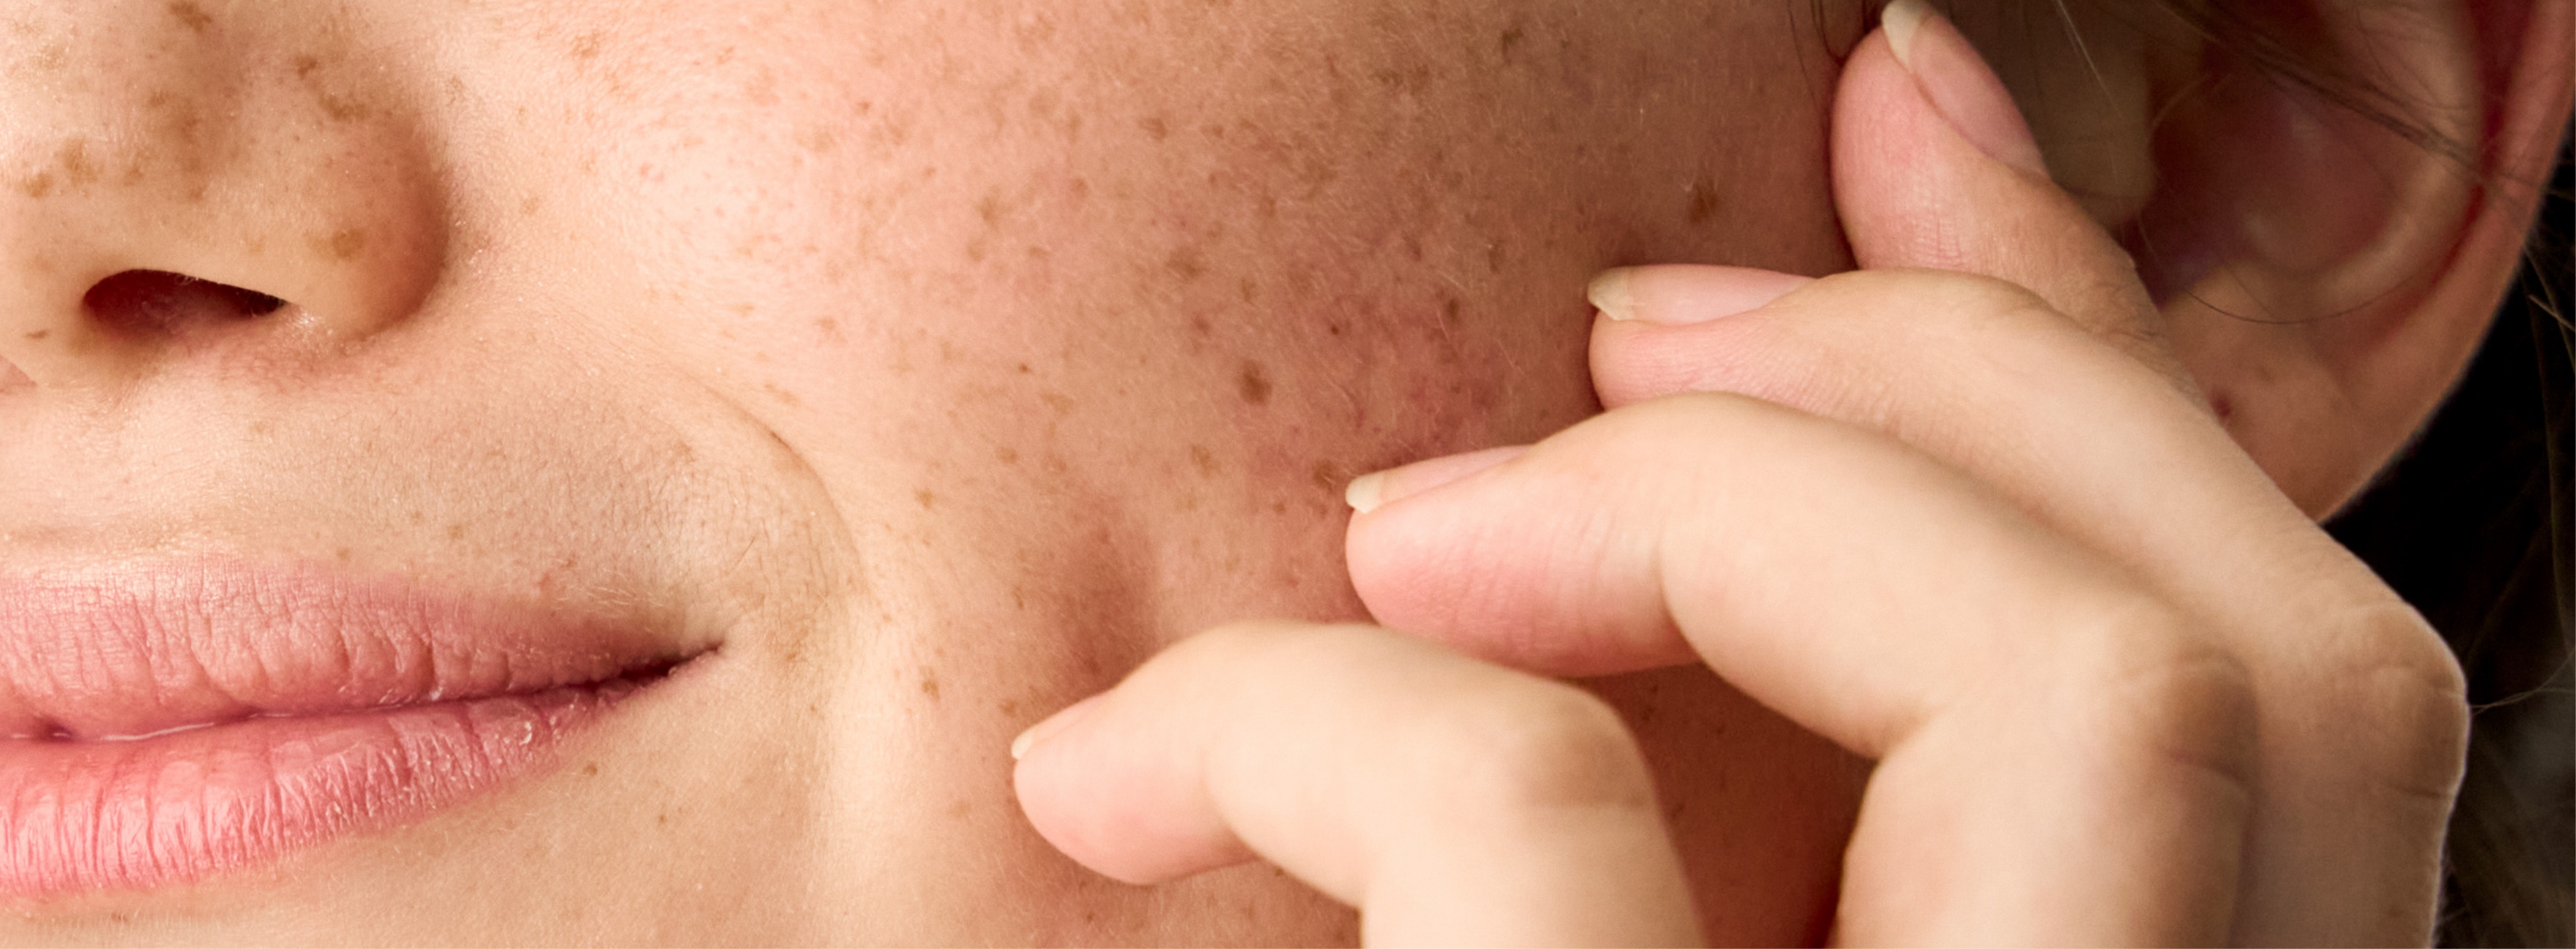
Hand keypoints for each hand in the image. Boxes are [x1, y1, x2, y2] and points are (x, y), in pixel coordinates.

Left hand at [1008, 2, 2469, 944]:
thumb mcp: (1680, 925)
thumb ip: (1809, 733)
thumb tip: (1814, 267)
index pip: (2299, 694)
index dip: (2092, 363)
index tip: (1889, 110)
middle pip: (2255, 653)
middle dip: (1951, 390)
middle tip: (1607, 345)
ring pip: (2084, 692)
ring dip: (1720, 500)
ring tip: (1391, 539)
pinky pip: (1534, 809)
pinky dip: (1308, 716)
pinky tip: (1120, 772)